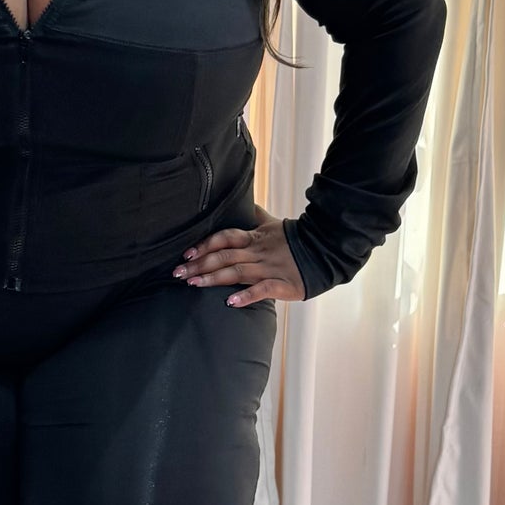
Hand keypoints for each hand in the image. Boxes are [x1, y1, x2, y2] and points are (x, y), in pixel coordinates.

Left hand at [171, 205, 306, 306]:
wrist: (325, 249)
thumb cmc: (295, 238)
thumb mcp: (272, 223)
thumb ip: (254, 216)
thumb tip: (242, 202)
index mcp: (255, 237)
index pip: (224, 238)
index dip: (205, 245)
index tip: (186, 254)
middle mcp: (259, 252)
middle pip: (225, 256)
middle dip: (200, 264)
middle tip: (178, 273)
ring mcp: (271, 268)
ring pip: (238, 272)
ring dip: (214, 278)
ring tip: (194, 285)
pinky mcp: (284, 284)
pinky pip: (263, 289)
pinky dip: (247, 296)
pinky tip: (230, 302)